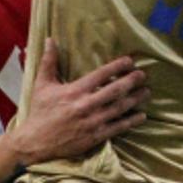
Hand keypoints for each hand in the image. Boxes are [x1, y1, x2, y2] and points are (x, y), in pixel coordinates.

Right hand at [10, 39, 149, 165]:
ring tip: (146, 92)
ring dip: (135, 99)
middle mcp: (86, 105)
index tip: (130, 61)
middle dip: (132, 81)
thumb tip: (50, 40)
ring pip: (120, 108)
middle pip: (115, 90)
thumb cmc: (39, 112)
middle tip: (143, 75)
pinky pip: (117, 127)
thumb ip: (49, 62)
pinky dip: (131, 121)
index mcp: (75, 91)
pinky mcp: (95, 137)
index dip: (118, 66)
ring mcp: (92, 122)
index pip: (101, 74)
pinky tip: (141, 116)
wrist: (35, 142)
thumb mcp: (42, 85)